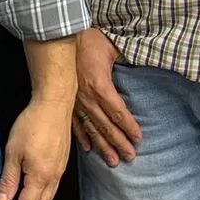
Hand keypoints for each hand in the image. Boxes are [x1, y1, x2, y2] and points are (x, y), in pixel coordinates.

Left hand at [0, 97, 71, 199]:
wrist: (54, 104)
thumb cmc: (32, 124)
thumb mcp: (13, 152)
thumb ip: (8, 179)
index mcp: (41, 177)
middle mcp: (54, 178)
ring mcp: (60, 170)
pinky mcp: (62, 163)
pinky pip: (51, 189)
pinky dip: (39, 199)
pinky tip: (30, 194)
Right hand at [71, 27, 141, 166]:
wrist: (60, 37)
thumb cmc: (89, 40)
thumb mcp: (111, 49)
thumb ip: (124, 62)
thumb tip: (140, 68)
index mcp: (100, 86)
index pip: (118, 112)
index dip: (129, 126)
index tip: (138, 138)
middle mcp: (87, 98)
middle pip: (106, 126)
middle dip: (119, 143)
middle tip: (130, 157)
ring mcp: (75, 102)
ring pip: (91, 129)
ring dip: (102, 146)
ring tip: (112, 161)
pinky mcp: (67, 102)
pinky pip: (75, 124)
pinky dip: (82, 137)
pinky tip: (88, 149)